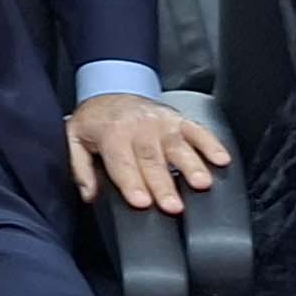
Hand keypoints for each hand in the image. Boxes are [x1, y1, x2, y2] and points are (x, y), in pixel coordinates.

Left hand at [68, 91, 228, 211]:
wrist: (110, 89)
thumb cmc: (94, 120)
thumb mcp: (74, 139)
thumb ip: (80, 168)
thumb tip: (88, 194)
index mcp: (112, 134)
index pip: (123, 163)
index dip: (132, 184)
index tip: (142, 203)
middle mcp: (139, 127)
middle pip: (153, 160)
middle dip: (164, 185)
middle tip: (174, 206)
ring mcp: (161, 123)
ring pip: (178, 146)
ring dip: (192, 166)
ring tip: (202, 184)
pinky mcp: (178, 119)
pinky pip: (197, 131)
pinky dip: (211, 144)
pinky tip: (222, 159)